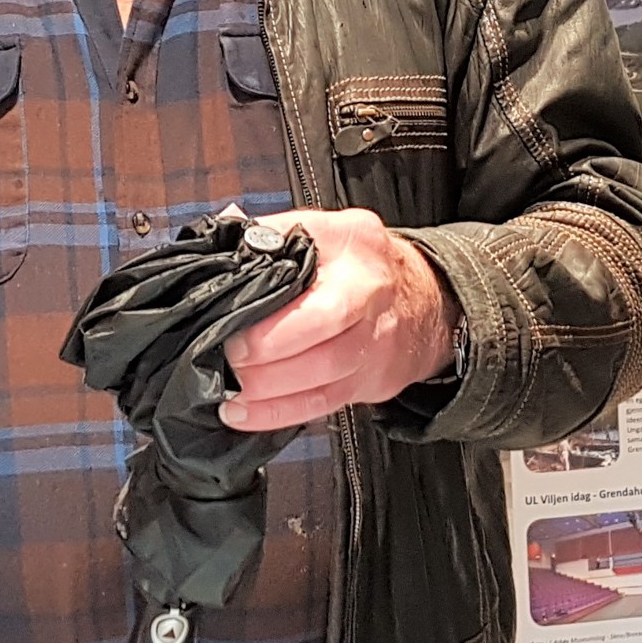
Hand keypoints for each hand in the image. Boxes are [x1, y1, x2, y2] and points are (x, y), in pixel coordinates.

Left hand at [220, 208, 460, 432]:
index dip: (273, 304)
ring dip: (268, 387)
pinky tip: (243, 412)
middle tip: (229, 356)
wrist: (421, 298)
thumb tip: (220, 233)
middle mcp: (371, 294)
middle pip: (328, 327)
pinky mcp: (370, 382)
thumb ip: (270, 232)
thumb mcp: (322, 229)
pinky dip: (278, 413)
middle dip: (271, 349)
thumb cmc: (358, 262)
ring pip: (325, 374)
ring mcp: (376, 344)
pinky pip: (323, 404)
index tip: (231, 318)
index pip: (315, 267)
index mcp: (354, 244)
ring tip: (229, 386)